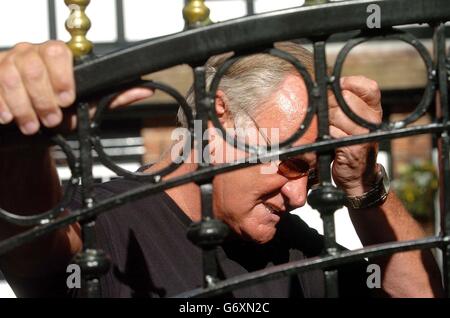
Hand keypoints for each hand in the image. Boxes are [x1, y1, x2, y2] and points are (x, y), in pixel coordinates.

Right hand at [0, 41, 152, 134]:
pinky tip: (9, 118)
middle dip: (43, 98)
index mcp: (56, 56)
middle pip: (34, 66)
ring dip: (24, 107)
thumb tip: (146, 89)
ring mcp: (8, 62)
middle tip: (52, 119)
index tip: (67, 100)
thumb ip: (114, 97)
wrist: (32, 125)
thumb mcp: (87, 106)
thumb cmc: (61, 111)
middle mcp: (31, 53)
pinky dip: (2, 105)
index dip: (62, 77)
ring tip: (32, 125)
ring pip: (11, 77)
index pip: (57, 53)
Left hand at [328, 76, 382, 195]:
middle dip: (328, 105)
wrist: (358, 176)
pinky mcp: (354, 147)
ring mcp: (365, 133)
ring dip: (324, 122)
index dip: (346, 85)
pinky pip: (332, 132)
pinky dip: (324, 136)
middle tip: (325, 118)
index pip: (366, 86)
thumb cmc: (349, 144)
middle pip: (344, 98)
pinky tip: (327, 141)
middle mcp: (373, 119)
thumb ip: (343, 103)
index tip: (334, 94)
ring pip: (335, 114)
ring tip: (326, 131)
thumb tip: (323, 86)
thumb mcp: (351, 120)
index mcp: (374, 109)